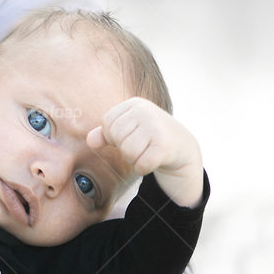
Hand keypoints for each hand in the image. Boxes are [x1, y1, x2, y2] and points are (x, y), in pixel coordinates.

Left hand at [87, 97, 204, 207]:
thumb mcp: (128, 130)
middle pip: (117, 137)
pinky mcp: (164, 146)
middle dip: (124, 148)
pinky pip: (141, 164)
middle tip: (140, 146)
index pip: (108, 122)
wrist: (182, 147)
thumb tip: (90, 140)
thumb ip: (106, 133)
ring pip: (128, 152)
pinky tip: (153, 161)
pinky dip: (144, 168)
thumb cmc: (149, 137)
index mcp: (134, 104)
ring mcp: (156, 128)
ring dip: (134, 159)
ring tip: (146, 152)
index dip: (114, 136)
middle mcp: (145, 112)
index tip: (131, 136)